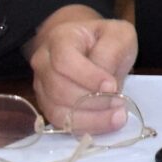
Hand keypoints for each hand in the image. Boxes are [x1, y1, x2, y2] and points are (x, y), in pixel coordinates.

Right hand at [26, 9, 138, 133]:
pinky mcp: (48, 105)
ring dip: (90, 118)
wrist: (88, 46)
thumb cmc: (104, 39)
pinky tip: (105, 122)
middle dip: (91, 100)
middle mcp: (43, 63)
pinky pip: (60, 122)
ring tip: (117, 116)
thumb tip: (105, 85)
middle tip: (119, 104)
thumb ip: (111, 53)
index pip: (64, 61)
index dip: (88, 77)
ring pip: (57, 110)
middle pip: (59, 89)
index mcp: (59, 39)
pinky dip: (84, 126)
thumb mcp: (118, 35)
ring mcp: (42, 86)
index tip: (112, 86)